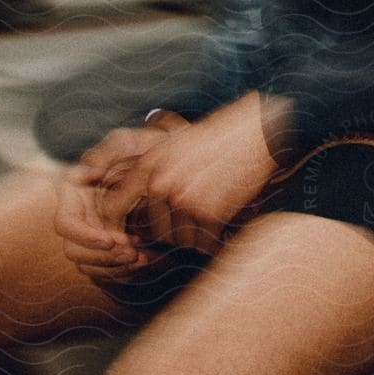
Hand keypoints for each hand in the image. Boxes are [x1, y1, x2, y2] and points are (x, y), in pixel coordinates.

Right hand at [54, 117, 184, 280]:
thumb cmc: (144, 148)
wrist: (170, 160)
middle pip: (76, 252)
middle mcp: (80, 216)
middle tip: (133, 254)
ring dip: (116, 267)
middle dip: (103, 257)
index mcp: (74, 194)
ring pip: (93, 264)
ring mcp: (95, 232)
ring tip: (145, 258)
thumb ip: (106, 151)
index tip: (111, 240)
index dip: (84, 236)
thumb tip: (87, 173)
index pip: (65, 225)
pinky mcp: (113, 244)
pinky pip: (111, 268)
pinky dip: (129, 269)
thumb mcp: (126, 141)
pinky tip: (153, 259)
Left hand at [100, 93, 285, 255]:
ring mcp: (185, 200)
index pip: (114, 205)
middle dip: (174, 231)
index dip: (117, 225)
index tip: (127, 235)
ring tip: (214, 219)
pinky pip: (207, 242)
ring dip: (198, 236)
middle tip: (195, 221)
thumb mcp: (177, 143)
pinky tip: (226, 226)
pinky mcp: (210, 213)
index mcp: (149, 165)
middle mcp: (161, 184)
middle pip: (154, 230)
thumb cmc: (223, 136)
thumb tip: (129, 201)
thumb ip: (152, 171)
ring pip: (182, 240)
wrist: (259, 132)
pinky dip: (217, 240)